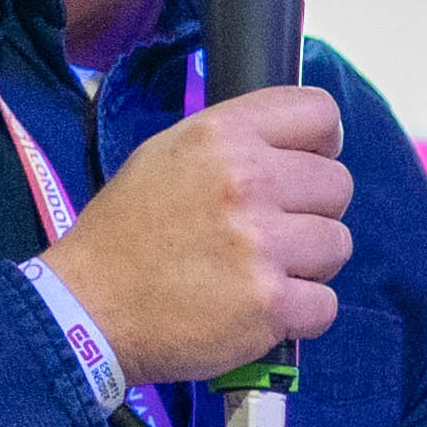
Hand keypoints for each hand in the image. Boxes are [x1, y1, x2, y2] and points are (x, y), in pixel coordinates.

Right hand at [46, 83, 348, 383]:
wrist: (87, 308)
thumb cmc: (126, 233)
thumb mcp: (165, 156)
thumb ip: (231, 144)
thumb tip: (293, 145)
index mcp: (220, 136)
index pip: (318, 112)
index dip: (322, 142)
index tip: (306, 166)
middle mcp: (246, 181)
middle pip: (339, 185)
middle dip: (313, 210)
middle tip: (272, 232)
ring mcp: (262, 244)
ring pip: (338, 244)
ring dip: (309, 264)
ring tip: (260, 271)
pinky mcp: (271, 303)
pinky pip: (326, 304)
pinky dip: (301, 313)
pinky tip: (261, 310)